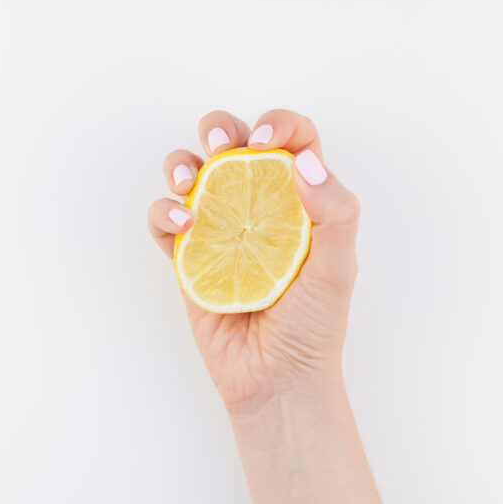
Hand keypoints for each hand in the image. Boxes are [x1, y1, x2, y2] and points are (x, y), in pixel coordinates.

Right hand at [147, 110, 360, 411]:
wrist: (276, 380)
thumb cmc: (314, 326)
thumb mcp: (339, 268)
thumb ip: (336, 212)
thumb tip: (305, 162)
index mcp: (301, 199)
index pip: (293, 140)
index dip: (280, 123)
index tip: (266, 138)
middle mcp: (259, 206)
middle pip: (233, 142)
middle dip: (220, 128)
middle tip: (222, 145)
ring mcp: (220, 228)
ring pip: (191, 171)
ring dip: (182, 162)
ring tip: (190, 181)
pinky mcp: (189, 256)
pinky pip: (164, 219)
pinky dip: (164, 210)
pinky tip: (183, 223)